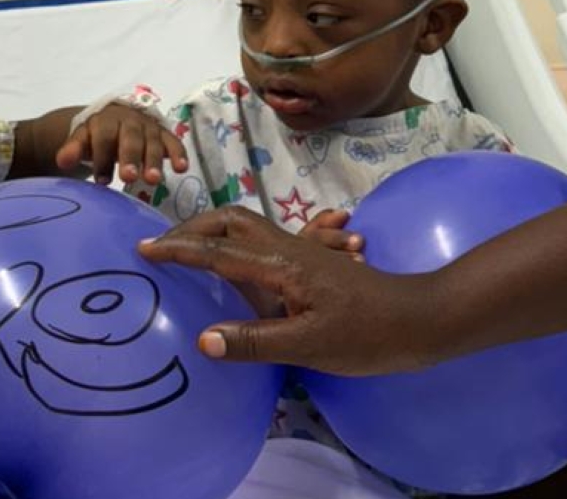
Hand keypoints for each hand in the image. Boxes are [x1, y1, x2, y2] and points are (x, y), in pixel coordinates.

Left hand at [56, 104, 187, 184]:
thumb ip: (72, 149)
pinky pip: (173, 142)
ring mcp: (148, 127)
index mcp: (105, 120)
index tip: (102, 181)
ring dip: (154, 160)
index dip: (102, 157)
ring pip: (152, 141)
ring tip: (153, 180)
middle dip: (130, 157)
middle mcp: (129, 121)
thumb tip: (62, 161)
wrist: (112, 117)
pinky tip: (181, 168)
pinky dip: (178, 153)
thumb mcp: (82, 138)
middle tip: (128, 177)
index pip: (103, 137)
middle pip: (130, 137)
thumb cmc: (96, 135)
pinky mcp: (163, 134)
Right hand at [137, 206, 439, 374]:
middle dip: (192, 228)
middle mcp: (286, 251)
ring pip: (247, 230)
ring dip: (213, 236)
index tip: (144, 250)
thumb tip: (202, 339)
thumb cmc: (369, 334)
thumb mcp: (310, 345)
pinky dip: (235, 251)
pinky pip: (262, 249)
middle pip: (230, 222)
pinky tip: (234, 278)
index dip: (178, 251)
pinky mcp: (308, 268)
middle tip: (163, 249)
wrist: (422, 320)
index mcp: (280, 266)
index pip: (217, 253)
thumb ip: (255, 342)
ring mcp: (299, 257)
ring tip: (187, 257)